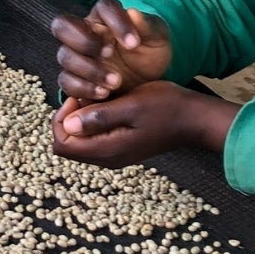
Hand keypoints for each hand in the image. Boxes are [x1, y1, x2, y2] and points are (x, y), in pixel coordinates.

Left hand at [52, 84, 236, 168]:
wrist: (194, 118)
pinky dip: (94, 120)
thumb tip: (67, 125)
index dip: (60, 120)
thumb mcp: (131, 106)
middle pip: (68, 145)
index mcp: (108, 150)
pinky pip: (96, 137)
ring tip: (100, 97)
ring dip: (82, 118)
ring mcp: (115, 154)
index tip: (78, 98)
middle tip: (88, 95)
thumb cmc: (166, 108)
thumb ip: (99, 117)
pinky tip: (109, 102)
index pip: (61, 145)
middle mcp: (108, 158)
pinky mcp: (122, 146)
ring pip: (81, 140)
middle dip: (69, 118)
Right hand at [53, 0, 171, 101]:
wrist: (147, 82)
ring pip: (65, 56)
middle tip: (109, 54)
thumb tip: (133, 13)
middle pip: (63, 25)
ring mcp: (76, 55)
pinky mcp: (75, 79)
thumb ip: (148, 26)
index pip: (103, 7)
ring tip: (116, 82)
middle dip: (85, 41)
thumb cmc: (150, 53)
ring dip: (89, 70)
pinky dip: (83, 88)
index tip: (134, 43)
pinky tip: (105, 93)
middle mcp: (85, 32)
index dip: (116, 21)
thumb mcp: (158, 39)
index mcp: (105, 16)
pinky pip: (66, 81)